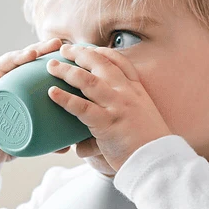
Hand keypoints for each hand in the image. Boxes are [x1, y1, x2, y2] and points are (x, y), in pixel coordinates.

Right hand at [0, 37, 65, 168]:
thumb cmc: (8, 140)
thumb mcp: (31, 136)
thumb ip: (47, 137)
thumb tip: (69, 146)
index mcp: (16, 87)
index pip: (31, 65)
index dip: (48, 53)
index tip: (65, 47)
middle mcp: (3, 84)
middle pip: (18, 61)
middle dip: (37, 49)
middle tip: (55, 44)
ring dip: (14, 59)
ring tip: (29, 55)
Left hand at [45, 44, 171, 172]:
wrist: (157, 161)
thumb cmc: (146, 147)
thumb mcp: (139, 123)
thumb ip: (115, 123)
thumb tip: (84, 143)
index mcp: (136, 91)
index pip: (120, 63)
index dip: (102, 52)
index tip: (89, 48)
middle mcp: (126, 94)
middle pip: (100, 64)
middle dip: (80, 53)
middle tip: (64, 48)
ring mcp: (117, 106)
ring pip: (88, 81)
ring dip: (67, 70)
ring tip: (51, 66)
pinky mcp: (107, 123)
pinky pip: (82, 107)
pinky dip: (64, 99)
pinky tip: (51, 93)